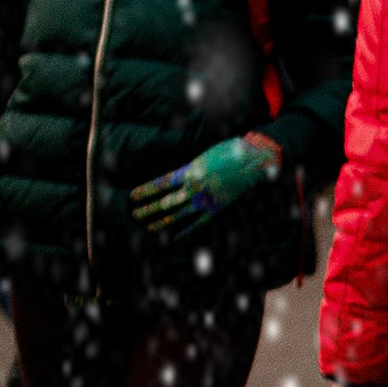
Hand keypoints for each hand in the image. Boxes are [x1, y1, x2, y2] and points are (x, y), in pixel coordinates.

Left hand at [129, 132, 280, 236]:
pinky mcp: (218, 208)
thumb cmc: (230, 150)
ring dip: (162, 221)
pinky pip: (199, 222)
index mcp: (191, 171)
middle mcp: (196, 187)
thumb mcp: (205, 155)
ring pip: (180, 214)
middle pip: (167, 201)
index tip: (133, 196)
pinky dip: (187, 230)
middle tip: (134, 214)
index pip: (162, 183)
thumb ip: (192, 169)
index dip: (146, 190)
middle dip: (149, 209)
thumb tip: (182, 178)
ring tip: (148, 227)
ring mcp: (207, 200)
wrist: (255, 158)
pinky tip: (175, 236)